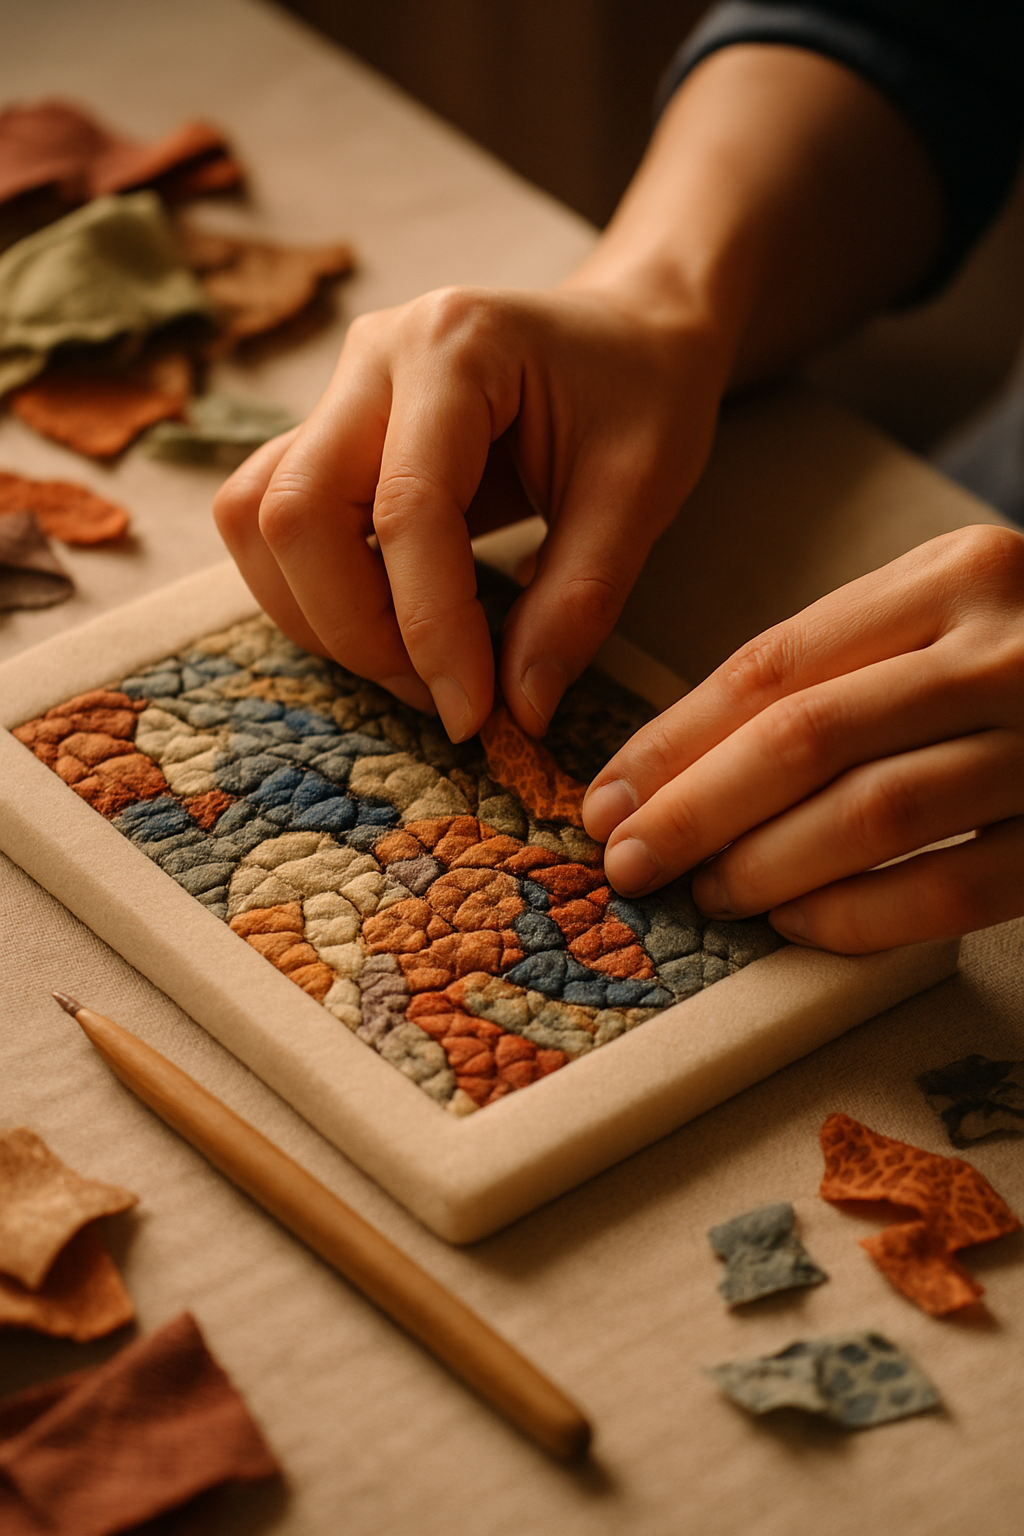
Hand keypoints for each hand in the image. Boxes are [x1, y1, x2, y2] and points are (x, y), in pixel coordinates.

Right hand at [213, 283, 726, 740]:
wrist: (629, 334)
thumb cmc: (643, 397)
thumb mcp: (642, 493)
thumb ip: (578, 602)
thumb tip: (519, 710)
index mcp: (457, 345)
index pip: (407, 508)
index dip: (431, 629)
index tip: (474, 715)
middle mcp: (373, 354)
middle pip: (295, 513)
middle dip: (357, 630)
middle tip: (442, 693)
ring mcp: (337, 390)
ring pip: (258, 520)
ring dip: (320, 616)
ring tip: (417, 663)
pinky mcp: (324, 432)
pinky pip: (269, 522)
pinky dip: (312, 593)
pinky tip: (390, 625)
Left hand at [582, 525, 1023, 951]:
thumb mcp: (949, 612)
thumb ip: (841, 665)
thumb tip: (682, 762)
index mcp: (958, 575)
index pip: (775, 664)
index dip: (674, 740)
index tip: (606, 794)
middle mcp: (1009, 646)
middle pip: (808, 738)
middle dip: (695, 810)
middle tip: (628, 861)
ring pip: (874, 815)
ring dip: (766, 867)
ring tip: (706, 893)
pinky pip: (954, 889)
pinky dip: (861, 919)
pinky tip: (800, 928)